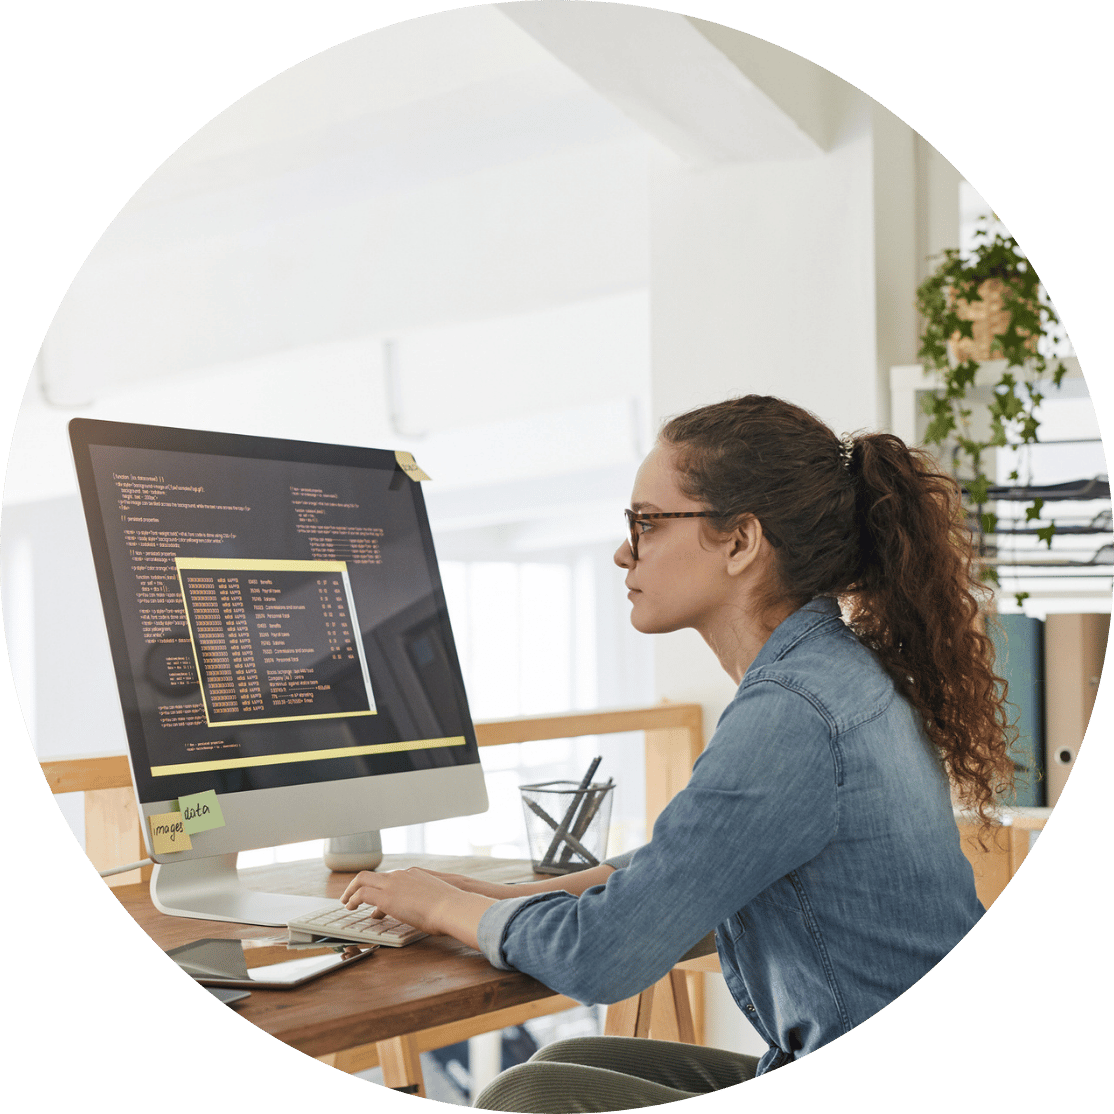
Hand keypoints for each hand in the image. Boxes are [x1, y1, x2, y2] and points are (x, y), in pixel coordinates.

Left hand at [340, 868, 495, 946]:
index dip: (379, 888)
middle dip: (357, 884)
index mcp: (413, 874)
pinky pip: (362, 894)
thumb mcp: (436, 899)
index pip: (389, 878)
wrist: (452, 907)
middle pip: (371, 874)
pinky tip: (350, 908)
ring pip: (362, 879)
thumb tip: (426, 912)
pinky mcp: (386, 898)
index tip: (375, 899)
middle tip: (350, 896)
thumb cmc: (450, 907)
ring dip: (351, 891)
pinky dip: (353, 899)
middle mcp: (400, 875)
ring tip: (347, 903)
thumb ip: (426, 901)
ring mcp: (392, 884)